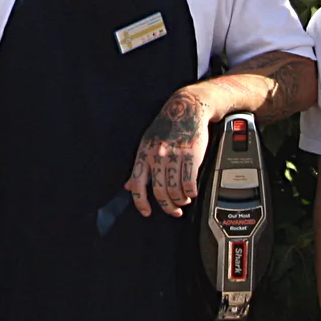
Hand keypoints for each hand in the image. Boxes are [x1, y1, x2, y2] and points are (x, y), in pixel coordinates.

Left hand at [127, 87, 212, 217]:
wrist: (187, 108)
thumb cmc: (167, 127)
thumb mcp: (147, 144)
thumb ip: (139, 167)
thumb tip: (128, 186)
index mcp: (144, 154)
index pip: (137, 184)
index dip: (140, 202)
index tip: (147, 212)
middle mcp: (157, 156)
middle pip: (159, 191)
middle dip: (167, 207)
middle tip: (174, 211)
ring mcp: (174, 156)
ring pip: (175, 189)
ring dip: (180, 200)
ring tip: (183, 200)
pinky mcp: (191, 155)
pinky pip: (189, 182)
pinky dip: (191, 192)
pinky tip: (191, 192)